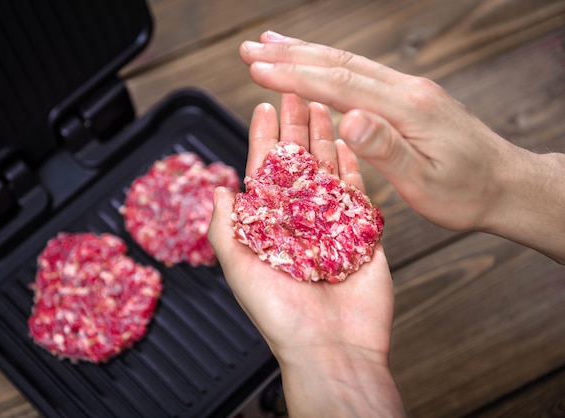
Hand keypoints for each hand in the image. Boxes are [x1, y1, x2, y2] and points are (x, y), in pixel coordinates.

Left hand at [208, 94, 403, 416]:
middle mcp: (299, 221)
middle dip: (295, 128)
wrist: (332, 348)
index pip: (264, 173)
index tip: (264, 108)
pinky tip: (349, 141)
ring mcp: (332, 224)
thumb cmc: (281, 315)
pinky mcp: (362, 232)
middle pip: (297, 163)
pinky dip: (354, 166)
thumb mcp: (240, 268)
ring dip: (324, 138)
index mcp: (269, 226)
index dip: (262, 140)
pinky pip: (358, 193)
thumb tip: (217, 190)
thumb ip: (226, 229)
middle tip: (296, 93)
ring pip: (327, 171)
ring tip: (323, 106)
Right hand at [239, 31, 564, 262]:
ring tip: (273, 45)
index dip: (294, 75)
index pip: (339, 84)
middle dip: (291, 55)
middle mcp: (406, 89)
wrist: (507, 183)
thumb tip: (347, 118)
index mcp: (406, 108)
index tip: (256, 68)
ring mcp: (409, 89)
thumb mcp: (426, 181)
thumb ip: (386, 148)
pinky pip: (361, 74)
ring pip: (349, 63)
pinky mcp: (409, 97)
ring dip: (307, 53)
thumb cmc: (466, 192)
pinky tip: (318, 67)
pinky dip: (330, 66)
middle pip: (340, 63)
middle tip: (249, 48)